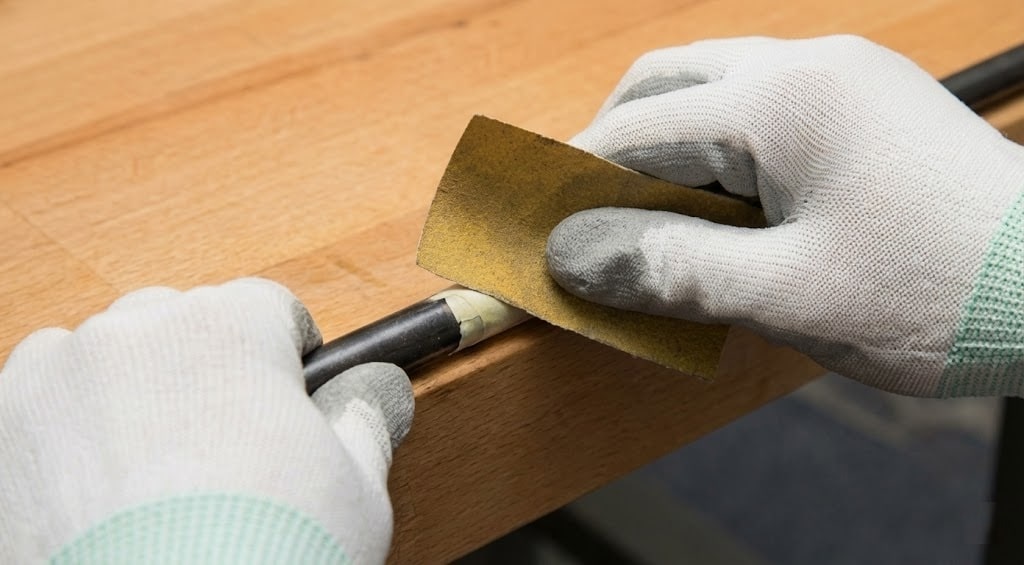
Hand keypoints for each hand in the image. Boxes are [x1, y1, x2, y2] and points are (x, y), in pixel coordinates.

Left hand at [0, 278, 412, 563]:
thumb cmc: (263, 557)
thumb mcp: (355, 487)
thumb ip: (365, 415)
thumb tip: (375, 386)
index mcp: (228, 327)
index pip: (268, 306)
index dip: (288, 356)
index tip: (287, 397)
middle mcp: (134, 332)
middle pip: (183, 324)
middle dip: (206, 371)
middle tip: (224, 447)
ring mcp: (55, 375)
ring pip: (108, 358)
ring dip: (134, 394)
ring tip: (157, 477)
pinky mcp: (2, 427)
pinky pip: (44, 404)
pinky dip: (72, 433)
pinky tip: (102, 493)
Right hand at [547, 35, 1023, 397]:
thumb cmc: (942, 294)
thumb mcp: (788, 296)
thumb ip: (670, 270)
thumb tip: (574, 256)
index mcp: (784, 99)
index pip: (639, 128)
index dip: (576, 181)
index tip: (540, 227)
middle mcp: (809, 64)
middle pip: (667, 80)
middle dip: (614, 143)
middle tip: (589, 216)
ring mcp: (844, 76)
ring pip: (714, 86)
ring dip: (667, 144)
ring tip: (652, 220)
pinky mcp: (866, 103)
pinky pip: (763, 106)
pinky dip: (720, 150)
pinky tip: (723, 208)